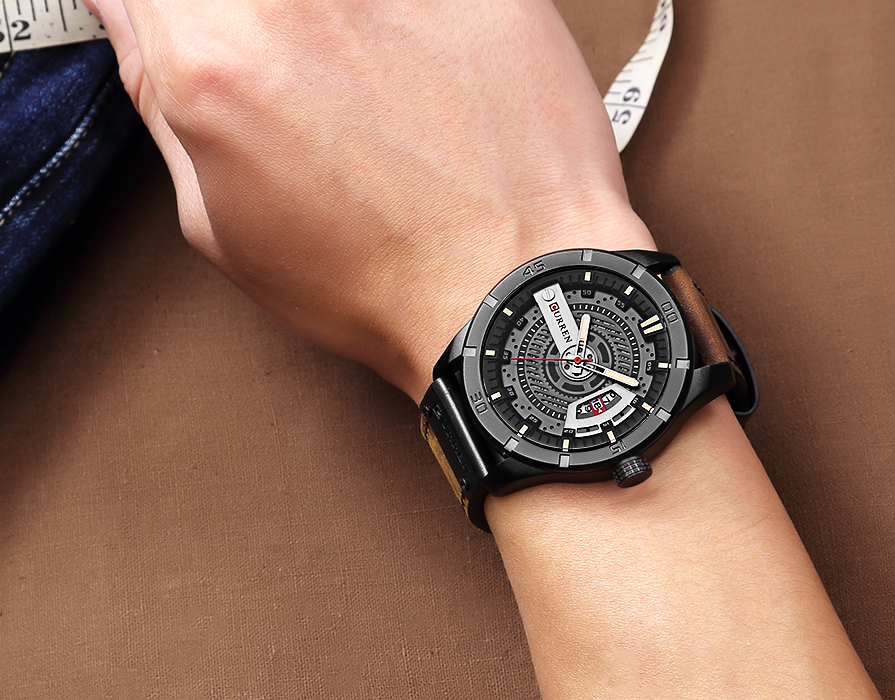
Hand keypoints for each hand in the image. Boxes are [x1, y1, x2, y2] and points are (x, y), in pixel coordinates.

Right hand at [83, 0, 654, 400]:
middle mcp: (295, 2)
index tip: (195, 35)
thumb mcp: (223, 227)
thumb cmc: (384, 283)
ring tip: (377, 92)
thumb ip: (164, 103)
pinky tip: (424, 81)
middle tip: (303, 81)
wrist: (509, 292)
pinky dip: (408, 29)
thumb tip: (138, 28)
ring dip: (342, 32)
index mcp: (216, 61)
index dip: (173, 19)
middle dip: (260, 30)